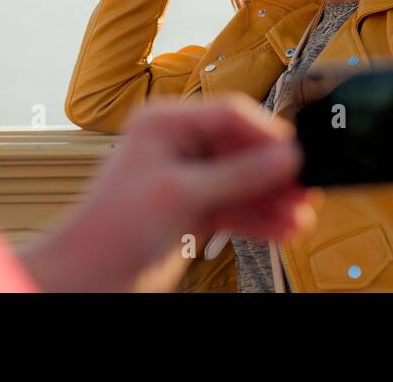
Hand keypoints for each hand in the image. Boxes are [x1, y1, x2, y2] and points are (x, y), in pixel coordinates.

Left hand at [21, 97, 312, 291]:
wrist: (88, 277)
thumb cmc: (112, 228)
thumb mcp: (183, 194)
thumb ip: (238, 175)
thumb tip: (284, 156)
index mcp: (164, 123)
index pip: (228, 115)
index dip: (265, 134)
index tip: (295, 153)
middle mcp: (176, 145)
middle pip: (240, 150)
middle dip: (272, 174)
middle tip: (304, 190)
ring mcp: (185, 178)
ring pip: (241, 181)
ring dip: (270, 200)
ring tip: (299, 216)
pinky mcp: (190, 208)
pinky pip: (233, 205)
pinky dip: (256, 217)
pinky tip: (281, 228)